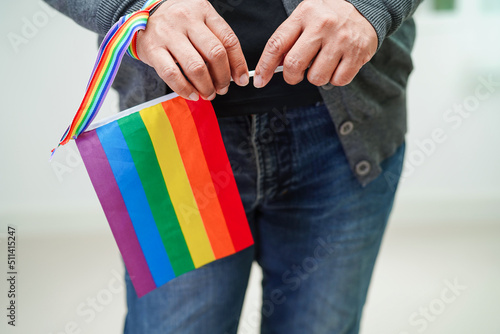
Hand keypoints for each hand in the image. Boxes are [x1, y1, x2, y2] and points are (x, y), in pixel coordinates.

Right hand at [135, 0, 248, 100]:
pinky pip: (172, 74)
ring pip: (196, 67)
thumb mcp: (199, 22)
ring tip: (208, 94)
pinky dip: (185, 89)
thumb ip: (216, 42)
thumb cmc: (177, 24)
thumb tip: (234, 73)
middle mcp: (187, 19)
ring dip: (206, 87)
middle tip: (222, 89)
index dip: (238, 64)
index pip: (229, 40)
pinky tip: (192, 94)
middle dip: (222, 78)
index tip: (241, 79)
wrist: (141, 16)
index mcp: (203, 11)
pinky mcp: (152, 49)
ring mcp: (168, 34)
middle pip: (215, 54)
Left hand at [254, 0, 376, 87]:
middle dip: (291, 77)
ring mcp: (341, 40)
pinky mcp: (358, 53)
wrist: (366, 6)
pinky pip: (338, 80)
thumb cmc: (329, 15)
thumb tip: (273, 66)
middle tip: (296, 75)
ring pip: (316, 77)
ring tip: (323, 63)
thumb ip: (289, 39)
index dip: (264, 66)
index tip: (259, 81)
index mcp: (304, 14)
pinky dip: (335, 79)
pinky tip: (337, 65)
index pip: (277, 44)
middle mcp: (322, 25)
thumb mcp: (306, 17)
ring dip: (317, 77)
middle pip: (294, 65)